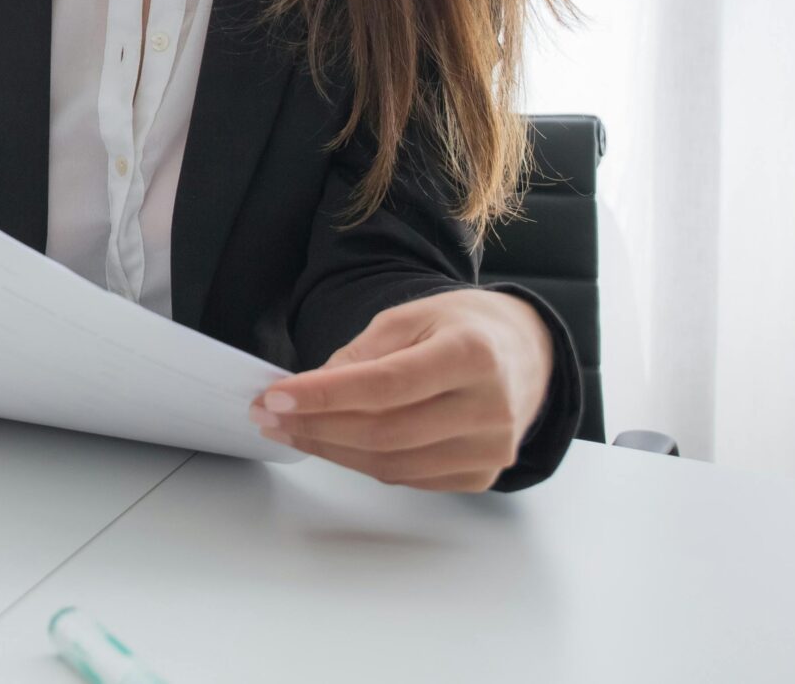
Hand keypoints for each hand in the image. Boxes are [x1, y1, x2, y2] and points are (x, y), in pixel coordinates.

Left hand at [248, 288, 552, 491]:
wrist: (527, 353)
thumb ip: (362, 352)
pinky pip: (408, 478)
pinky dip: (363, 462)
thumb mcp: (413, 316)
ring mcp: (490, 449)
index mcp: (473, 355)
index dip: (325, 395)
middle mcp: (489, 407)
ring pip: (391, 463)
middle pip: (385, 431)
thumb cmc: (464, 328)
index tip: (276, 396)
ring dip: (330, 450)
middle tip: (267, 415)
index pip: (386, 384)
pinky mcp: (482, 475)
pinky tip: (333, 443)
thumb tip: (310, 389)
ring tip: (288, 429)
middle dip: (315, 426)